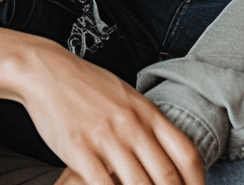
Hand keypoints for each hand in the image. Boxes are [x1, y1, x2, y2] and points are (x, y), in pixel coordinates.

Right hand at [19, 47, 203, 184]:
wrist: (46, 70)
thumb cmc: (85, 83)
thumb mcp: (125, 95)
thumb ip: (147, 121)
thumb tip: (168, 148)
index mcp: (145, 111)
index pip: (186, 154)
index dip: (197, 183)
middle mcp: (131, 125)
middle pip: (167, 177)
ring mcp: (106, 138)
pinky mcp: (81, 151)